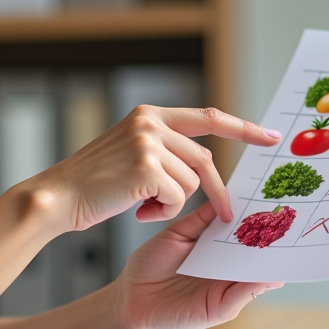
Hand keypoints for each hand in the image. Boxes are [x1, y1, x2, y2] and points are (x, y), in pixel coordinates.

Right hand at [29, 106, 278, 234]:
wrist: (57, 197)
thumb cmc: (93, 184)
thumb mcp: (130, 154)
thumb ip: (165, 149)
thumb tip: (205, 162)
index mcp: (150, 115)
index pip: (208, 117)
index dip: (243, 127)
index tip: (271, 135)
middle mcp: (151, 122)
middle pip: (205, 159)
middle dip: (217, 191)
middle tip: (230, 214)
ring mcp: (149, 143)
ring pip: (192, 183)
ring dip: (173, 204)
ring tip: (141, 206)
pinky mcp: (146, 167)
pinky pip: (178, 198)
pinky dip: (162, 212)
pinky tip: (135, 210)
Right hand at [111, 202, 282, 328]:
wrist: (134, 304)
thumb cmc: (178, 315)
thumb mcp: (217, 309)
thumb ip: (244, 292)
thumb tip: (275, 277)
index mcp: (235, 277)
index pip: (261, 259)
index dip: (277, 249)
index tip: (297, 237)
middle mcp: (223, 257)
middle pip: (249, 237)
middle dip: (266, 225)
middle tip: (287, 209)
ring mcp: (205, 241)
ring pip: (230, 222)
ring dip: (245, 211)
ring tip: (264, 198)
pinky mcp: (186, 228)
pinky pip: (204, 213)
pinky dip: (218, 203)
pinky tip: (232, 195)